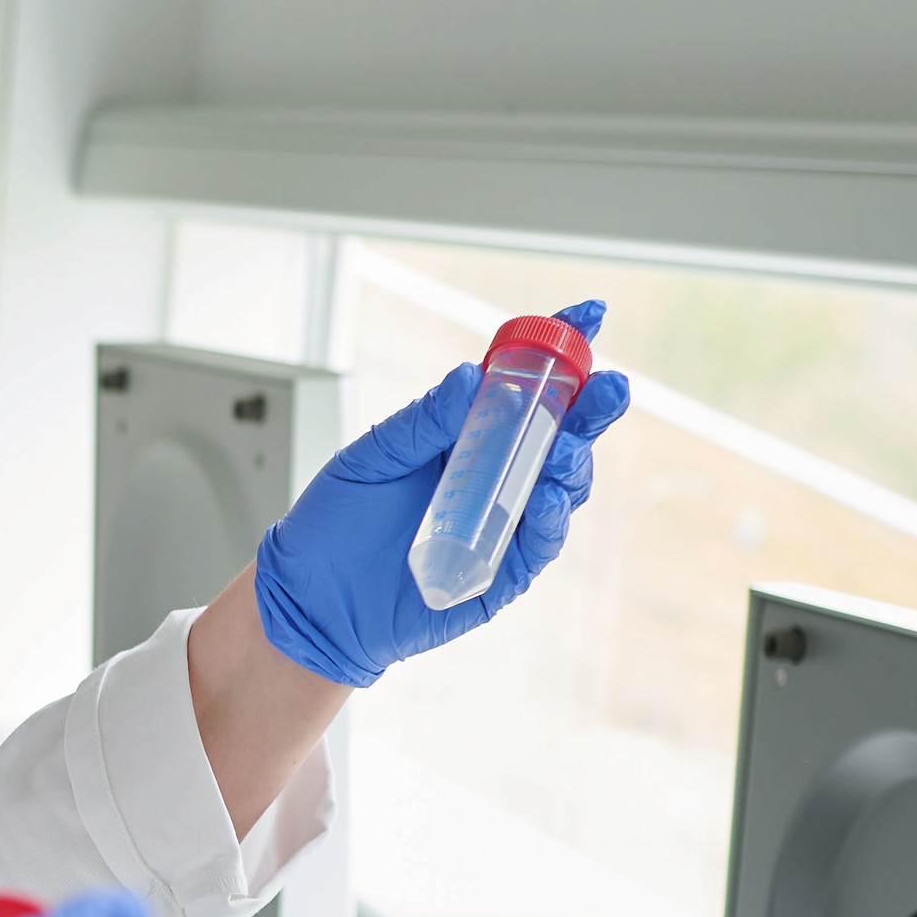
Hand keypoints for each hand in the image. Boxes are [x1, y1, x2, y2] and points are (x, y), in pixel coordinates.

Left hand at [249, 298, 630, 686]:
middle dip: (590, 408)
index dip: (559, 350)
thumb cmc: (333, 526)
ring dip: (572, 464)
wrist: (308, 601)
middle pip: (559, 434)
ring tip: (565, 451)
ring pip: (560, 487)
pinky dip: (548, 520)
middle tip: (608, 388)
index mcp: (464, 435)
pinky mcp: (498, 574)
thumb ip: (422, 422)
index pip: (522, 386)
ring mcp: (500, 524)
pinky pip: (537, 544)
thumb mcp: (369, 459)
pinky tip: (547, 499)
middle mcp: (491, 476)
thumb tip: (469, 376)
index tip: (589, 315)